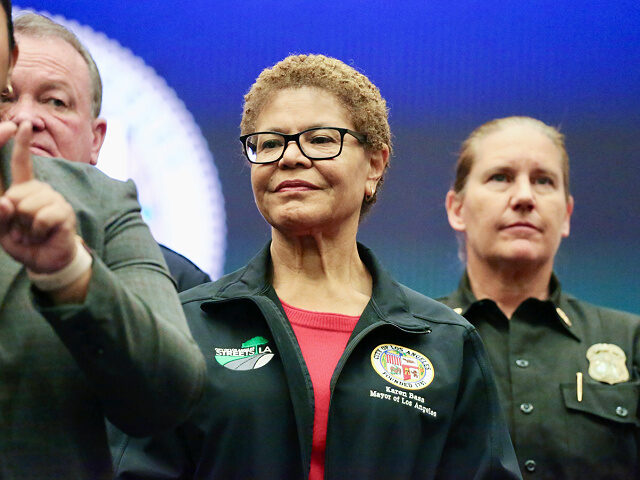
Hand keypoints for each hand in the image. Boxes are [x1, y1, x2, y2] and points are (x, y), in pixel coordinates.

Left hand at [0, 121, 77, 272]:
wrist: (48, 262)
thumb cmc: (24, 242)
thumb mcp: (2, 231)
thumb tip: (6, 202)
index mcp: (22, 190)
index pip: (19, 163)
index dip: (20, 145)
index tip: (21, 125)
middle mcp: (39, 190)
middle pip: (15, 193)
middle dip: (12, 216)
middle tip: (22, 231)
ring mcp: (54, 199)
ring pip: (26, 206)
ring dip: (25, 226)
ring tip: (33, 234)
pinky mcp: (64, 211)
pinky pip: (41, 217)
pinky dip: (37, 231)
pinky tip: (44, 235)